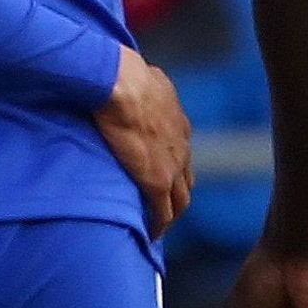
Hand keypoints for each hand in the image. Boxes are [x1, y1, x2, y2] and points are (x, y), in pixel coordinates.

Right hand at [96, 46, 192, 234]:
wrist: (120, 84)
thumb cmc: (122, 73)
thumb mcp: (141, 76)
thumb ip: (141, 84)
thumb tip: (129, 75)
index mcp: (177, 121)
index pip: (180, 150)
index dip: (172, 164)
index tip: (160, 174)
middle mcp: (182, 144)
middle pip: (187, 177)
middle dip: (177, 191)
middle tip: (162, 204)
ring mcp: (172, 165)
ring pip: (181, 198)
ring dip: (171, 211)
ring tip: (158, 222)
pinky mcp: (157, 181)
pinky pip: (163, 212)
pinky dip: (160, 224)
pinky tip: (151, 234)